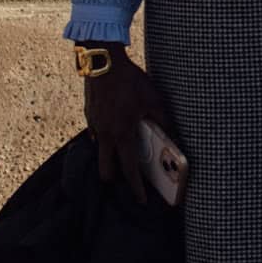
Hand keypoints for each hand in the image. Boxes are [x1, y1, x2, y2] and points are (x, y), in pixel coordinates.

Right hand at [82, 52, 181, 203]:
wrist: (102, 61)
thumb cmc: (130, 80)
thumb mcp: (153, 99)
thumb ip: (162, 120)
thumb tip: (172, 136)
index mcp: (122, 133)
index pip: (128, 169)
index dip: (136, 188)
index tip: (141, 201)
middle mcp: (105, 134)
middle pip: (106, 169)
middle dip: (115, 178)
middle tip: (128, 180)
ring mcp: (94, 125)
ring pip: (99, 151)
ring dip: (109, 156)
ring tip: (122, 151)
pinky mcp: (88, 115)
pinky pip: (95, 135)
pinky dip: (104, 138)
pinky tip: (115, 129)